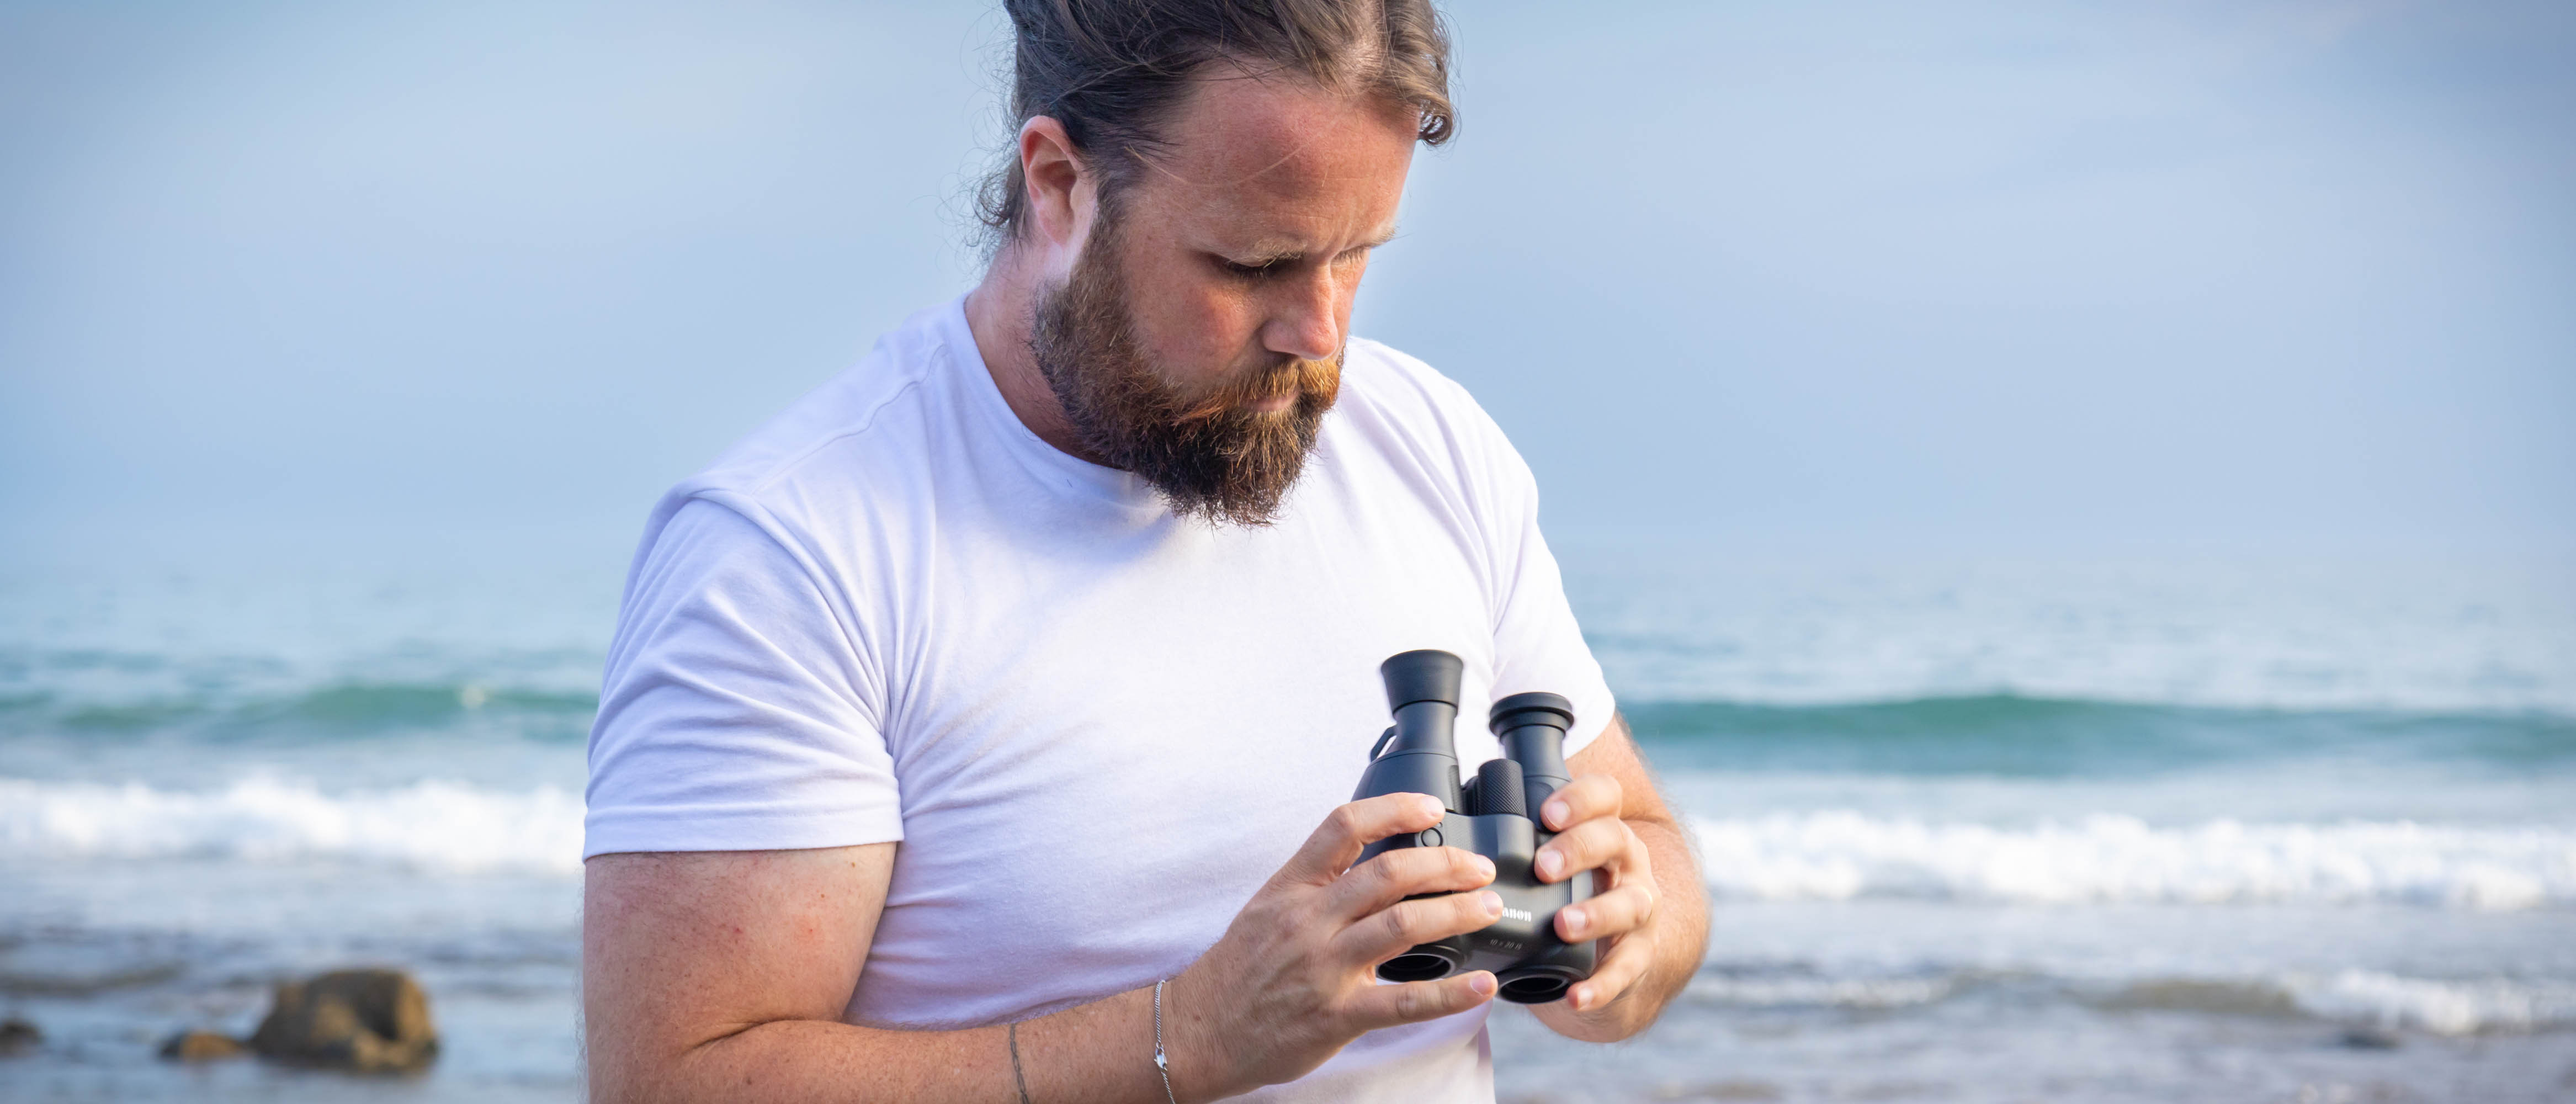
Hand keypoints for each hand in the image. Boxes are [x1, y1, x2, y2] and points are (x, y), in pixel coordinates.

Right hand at [1165, 793, 1501, 1098]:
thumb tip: (1375, 854)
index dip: (1394, 809)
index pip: (1344, 827)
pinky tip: (1482, 986)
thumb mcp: (1269, 907)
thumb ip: (1317, 881)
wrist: (1201, 1030)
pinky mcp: (1336, 1016)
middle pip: (1388, 874)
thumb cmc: (1241, 968)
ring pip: (1402, 927)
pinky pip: (1403, 1002)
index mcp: (1292, 886)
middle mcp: (1308, 920)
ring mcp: (1323, 968)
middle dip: (1445, 864)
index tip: (1432, 807)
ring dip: (1456, 913)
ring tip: (1489, 908)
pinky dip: (1450, 994)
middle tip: (1481, 868)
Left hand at [1531, 773, 1661, 1016]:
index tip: (1545, 812)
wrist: (1610, 956)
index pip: (1604, 795)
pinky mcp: (1639, 955)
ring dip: (1596, 913)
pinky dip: (1602, 985)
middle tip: (1543, 866)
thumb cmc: (1564, 896)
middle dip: (1579, 849)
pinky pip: (1626, 969)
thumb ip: (1514, 842)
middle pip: (1615, 839)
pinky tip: (1576, 995)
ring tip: (1563, 925)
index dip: (1580, 798)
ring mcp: (1639, 908)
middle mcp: (1627, 863)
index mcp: (1601, 830)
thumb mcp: (1552, 862)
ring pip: (1629, 903)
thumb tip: (1441, 823)